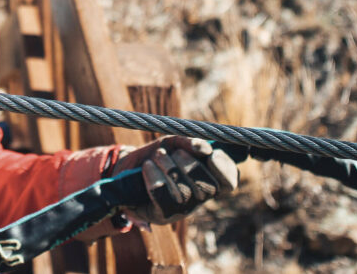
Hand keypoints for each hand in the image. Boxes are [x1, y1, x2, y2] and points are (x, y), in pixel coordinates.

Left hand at [112, 137, 237, 224]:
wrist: (128, 168)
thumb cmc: (157, 154)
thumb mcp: (174, 143)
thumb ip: (190, 142)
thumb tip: (205, 149)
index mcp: (208, 180)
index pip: (228, 182)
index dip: (224, 169)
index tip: (211, 154)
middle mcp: (198, 199)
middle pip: (207, 188)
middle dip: (191, 166)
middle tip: (176, 153)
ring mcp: (181, 210)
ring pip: (184, 193)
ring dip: (169, 168)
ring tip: (158, 155)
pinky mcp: (162, 216)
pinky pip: (164, 200)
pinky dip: (155, 179)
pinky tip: (148, 167)